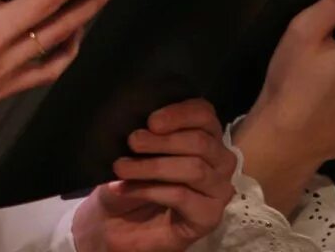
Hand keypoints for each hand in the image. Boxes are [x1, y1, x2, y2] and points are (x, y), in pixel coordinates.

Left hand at [73, 99, 235, 251]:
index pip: (204, 114)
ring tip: (122, 167)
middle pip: (201, 142)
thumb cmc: (130, 177)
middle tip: (132, 142)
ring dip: (153, 166)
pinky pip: (183, 196)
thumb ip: (146, 132)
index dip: (179, 114)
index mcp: (204, 135)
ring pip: (194, 169)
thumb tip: (142, 123)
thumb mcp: (135, 149)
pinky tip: (127, 189)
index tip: (150, 121)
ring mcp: (218, 190)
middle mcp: (219, 161)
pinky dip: (150, 190)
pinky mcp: (209, 217)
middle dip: (162, 141)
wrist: (115, 220)